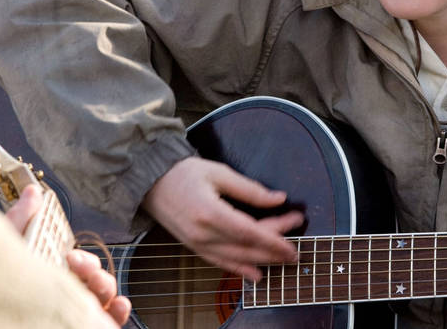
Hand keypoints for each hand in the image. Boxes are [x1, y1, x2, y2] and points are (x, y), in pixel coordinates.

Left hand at [7, 184, 131, 327]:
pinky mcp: (86, 322)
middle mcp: (66, 291)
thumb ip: (20, 221)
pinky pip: (112, 317)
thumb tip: (32, 191)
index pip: (76, 262)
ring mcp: (77, 308)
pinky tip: (116, 304)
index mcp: (51, 274)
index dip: (82, 257)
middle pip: (93, 275)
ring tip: (95, 283)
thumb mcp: (10, 248)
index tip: (71, 254)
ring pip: (105, 293)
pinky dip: (120, 310)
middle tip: (76, 266)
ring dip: (106, 284)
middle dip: (93, 267)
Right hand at [141, 156, 303, 281]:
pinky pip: (220, 262)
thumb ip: (250, 189)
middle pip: (245, 247)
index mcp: (209, 212)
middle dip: (274, 248)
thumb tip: (278, 198)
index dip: (274, 239)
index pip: (249, 231)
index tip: (293, 240)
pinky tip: (256, 273)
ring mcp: (196, 243)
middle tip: (296, 245)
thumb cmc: (184, 173)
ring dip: (262, 261)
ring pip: (235, 259)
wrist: (150, 182)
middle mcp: (202, 233)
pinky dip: (240, 270)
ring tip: (284, 260)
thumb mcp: (219, 172)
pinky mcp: (193, 247)